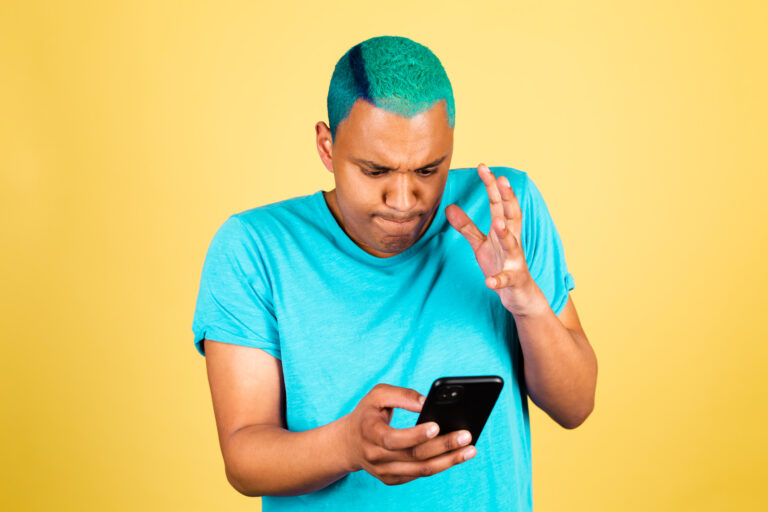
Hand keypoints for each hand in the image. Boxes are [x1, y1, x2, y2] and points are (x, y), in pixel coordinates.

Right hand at [341, 383, 475, 485]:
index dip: (415, 434)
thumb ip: (402, 395)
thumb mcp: (378, 395)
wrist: (349, 442)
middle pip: (414, 455)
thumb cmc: (368, 414)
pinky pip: (420, 474)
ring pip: (421, 469)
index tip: (437, 425)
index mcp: (369, 432)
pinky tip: (456, 456)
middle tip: (466, 435)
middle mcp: (375, 456)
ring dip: (448, 460)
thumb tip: (427, 402)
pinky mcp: (392, 479)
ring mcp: (384, 471)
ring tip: (470, 449)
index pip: (393, 439)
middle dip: (443, 446)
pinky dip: (440, 465)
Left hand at [445, 163, 536, 313]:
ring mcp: (515, 260)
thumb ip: (467, 226)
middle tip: (501, 179)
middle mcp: (512, 240)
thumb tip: (448, 207)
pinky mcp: (513, 280)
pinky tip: (489, 281)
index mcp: (504, 229)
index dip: (492, 185)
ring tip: (498, 224)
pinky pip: (505, 279)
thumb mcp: (481, 244)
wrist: (519, 294)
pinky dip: (498, 280)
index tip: (483, 167)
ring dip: (506, 234)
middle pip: (511, 215)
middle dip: (507, 197)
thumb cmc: (500, 263)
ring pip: (513, 244)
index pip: (499, 203)